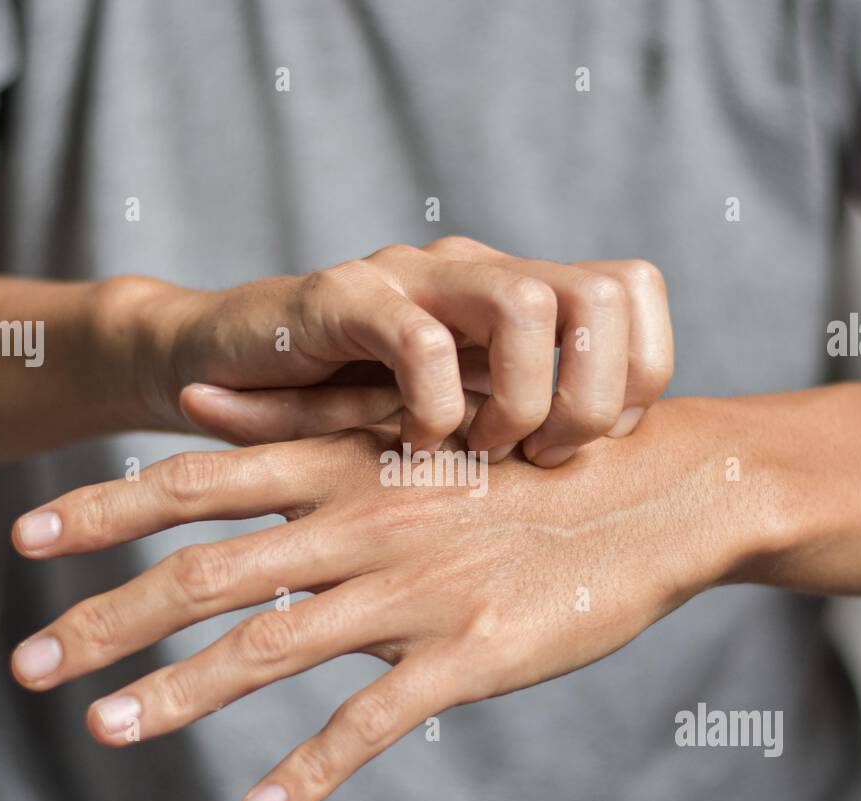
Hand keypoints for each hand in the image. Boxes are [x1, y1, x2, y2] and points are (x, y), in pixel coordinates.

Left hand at [10, 397, 765, 800]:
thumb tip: (192, 399)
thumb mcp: (415, 420)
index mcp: (346, 464)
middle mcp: (363, 523)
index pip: (198, 484)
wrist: (653, 488)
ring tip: (104, 729)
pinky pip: (373, 721)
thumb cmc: (527, 453)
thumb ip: (300, 414)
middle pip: (206, 574)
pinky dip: (312, 768)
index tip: (25, 533)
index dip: (105, 508)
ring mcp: (414, 593)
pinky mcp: (469, 656)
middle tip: (27, 665)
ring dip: (178, 695)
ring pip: (270, 650)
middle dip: (106, 619)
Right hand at [115, 236, 672, 466]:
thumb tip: (616, 468)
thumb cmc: (345, 406)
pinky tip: (413, 445)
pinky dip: (433, 407)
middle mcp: (476, 270)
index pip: (634, 291)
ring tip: (481, 451)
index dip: (639, 374)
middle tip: (543, 456)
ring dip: (520, 399)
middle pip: (602, 291)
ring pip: (525, 304)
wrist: (221, 363)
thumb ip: (522, 422)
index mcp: (515, 293)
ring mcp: (412, 277)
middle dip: (592, 395)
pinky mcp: (343, 299)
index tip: (594, 445)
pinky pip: (420, 341)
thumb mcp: (453, 418)